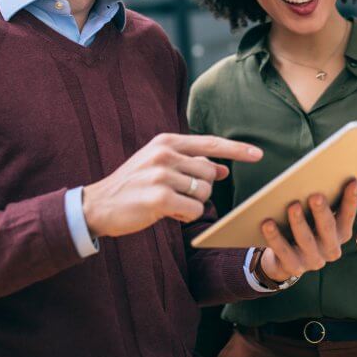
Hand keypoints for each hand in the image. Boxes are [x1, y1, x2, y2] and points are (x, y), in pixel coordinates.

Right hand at [83, 133, 262, 237]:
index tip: (258, 154)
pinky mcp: (159, 197)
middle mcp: (165, 154)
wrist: (98, 204)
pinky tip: (167, 213)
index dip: (237, 149)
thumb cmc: (134, 185)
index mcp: (166, 141)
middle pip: (210, 172)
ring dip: (192, 203)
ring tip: (169, 203)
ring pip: (203, 192)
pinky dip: (186, 215)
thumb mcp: (161, 166)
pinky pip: (194, 209)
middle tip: (178, 194)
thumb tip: (222, 168)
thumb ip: (191, 164)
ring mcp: (162, 174)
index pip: (210, 142)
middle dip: (202, 188)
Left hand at [259, 180, 356, 282]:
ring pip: (305, 240)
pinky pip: (283, 251)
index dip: (351, 200)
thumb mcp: (324, 217)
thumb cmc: (309, 228)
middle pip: (327, 228)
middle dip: (322, 212)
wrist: (286, 259)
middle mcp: (330, 249)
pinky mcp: (293, 266)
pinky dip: (275, 237)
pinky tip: (267, 223)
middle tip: (316, 196)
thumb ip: (341, 203)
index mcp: (341, 234)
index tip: (352, 181)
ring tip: (293, 206)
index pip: (348, 215)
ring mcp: (313, 260)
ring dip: (299, 222)